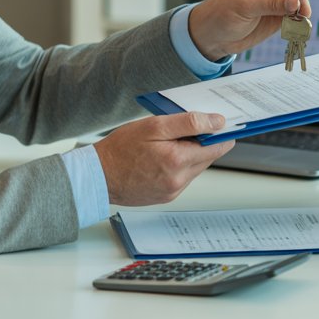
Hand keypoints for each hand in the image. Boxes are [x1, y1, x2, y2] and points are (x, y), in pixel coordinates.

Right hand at [94, 112, 234, 205]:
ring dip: (189, 153)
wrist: (97, 176)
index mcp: (178, 160)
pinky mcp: (166, 196)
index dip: (221, 133)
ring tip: (167, 142)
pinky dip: (178, 165)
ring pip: (195, 167)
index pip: (218, 147)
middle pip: (207, 157)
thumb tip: (217, 122)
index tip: (221, 124)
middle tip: (184, 129)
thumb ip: (189, 123)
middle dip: (202, 141)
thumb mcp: (154, 126)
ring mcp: (173, 190)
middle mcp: (179, 180)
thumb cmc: (120, 149)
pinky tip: (161, 157)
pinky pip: (182, 177)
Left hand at [186, 0, 310, 59]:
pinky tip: (299, 27)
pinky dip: (298, 21)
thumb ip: (271, 5)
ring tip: (302, 22)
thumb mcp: (244, 8)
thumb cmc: (220, 15)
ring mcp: (273, 1)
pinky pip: (293, 16)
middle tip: (304, 14)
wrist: (210, 36)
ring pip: (296, 1)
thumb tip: (295, 1)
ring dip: (302, 11)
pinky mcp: (276, 16)